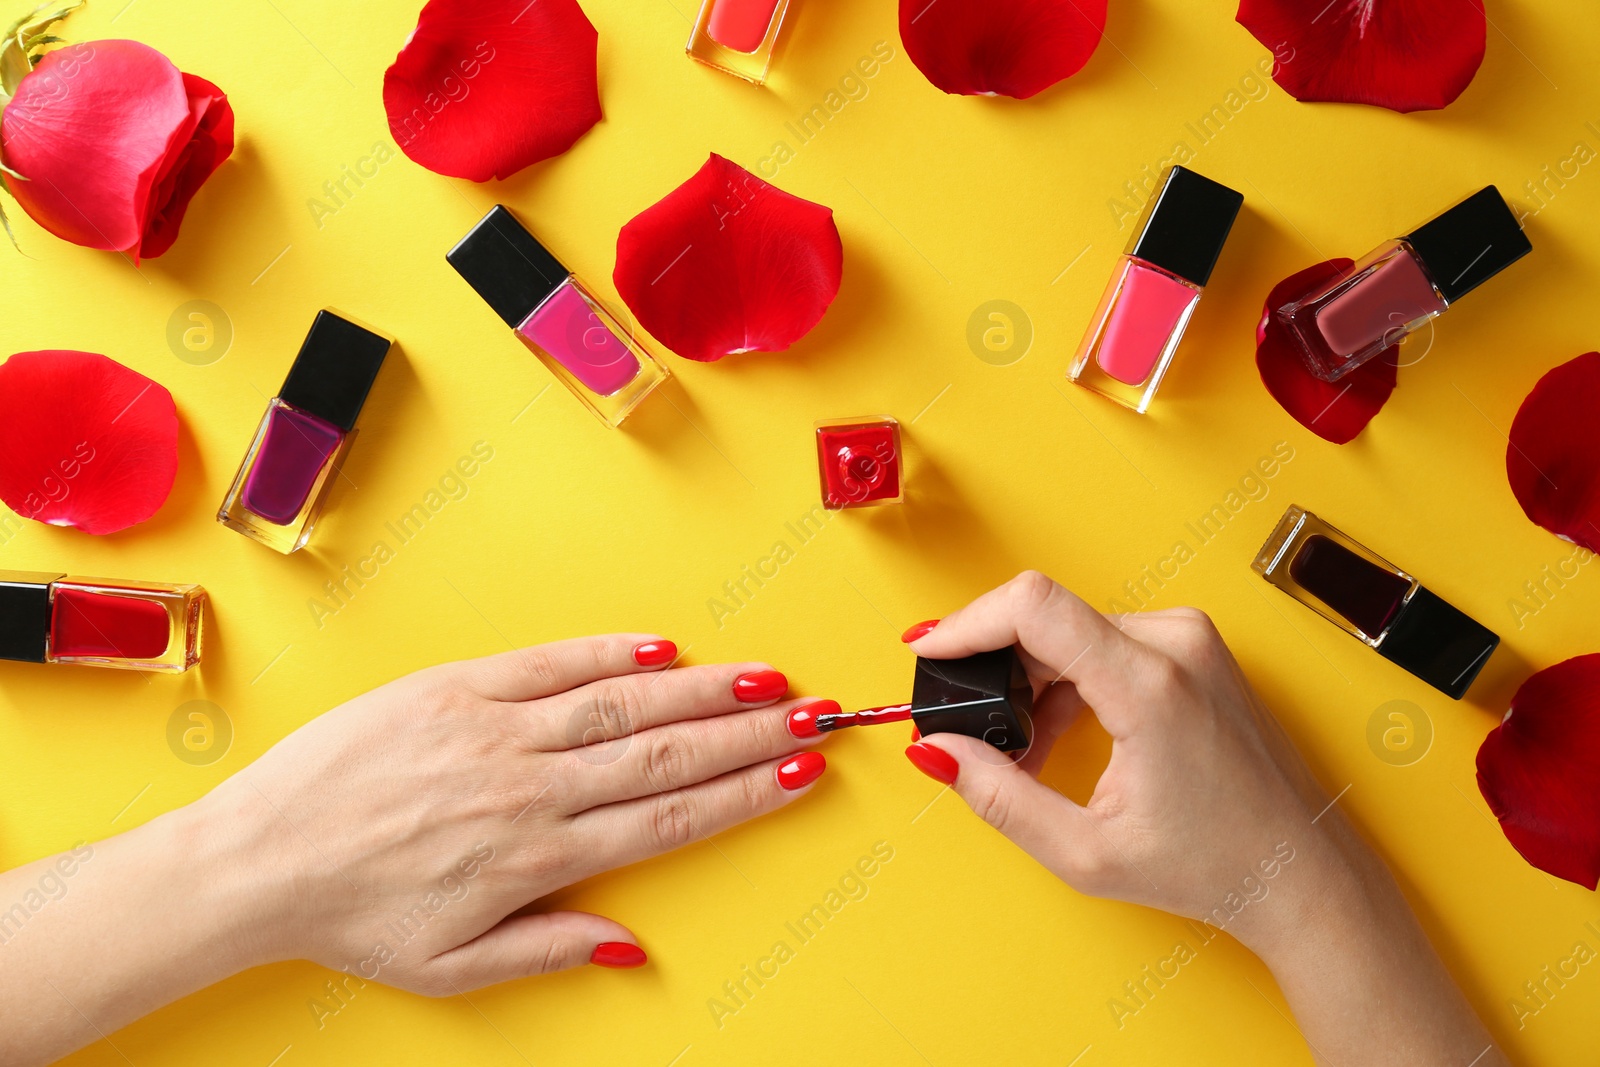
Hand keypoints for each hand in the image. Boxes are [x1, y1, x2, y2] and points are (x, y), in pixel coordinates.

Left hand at [0, 634, 830, 1066]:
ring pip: (621, 702)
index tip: (796, 776)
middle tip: (811, 713)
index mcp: (535, 856)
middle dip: (748, 733)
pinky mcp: (454, 689)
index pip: (666, 818)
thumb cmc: (353, 915)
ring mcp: (493, 729)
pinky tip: (663, 647)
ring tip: (765, 676)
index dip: (742, 795)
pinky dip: (609, 651)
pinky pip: (549, 663)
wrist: (259, 858)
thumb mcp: (453, 965)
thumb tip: (630, 946)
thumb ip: (549, 949)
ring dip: (702, 688)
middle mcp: (526, 786)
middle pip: (665, 753)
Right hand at [903, 571, 1334, 945]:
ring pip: (1073, 631)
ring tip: (1027, 751)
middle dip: (996, 670)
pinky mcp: (1195, 648)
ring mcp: (1190, 640)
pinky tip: (1062, 735)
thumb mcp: (1086, 852)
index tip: (928, 649)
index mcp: (1150, 685)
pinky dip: (1069, 682)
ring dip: (1033, 683)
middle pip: (1047, 619)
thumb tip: (938, 752)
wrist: (1299, 871)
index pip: (1035, 606)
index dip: (967, 621)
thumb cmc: (1215, 864)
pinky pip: (1105, 642)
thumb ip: (999, 797)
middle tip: (978, 732)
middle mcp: (1176, 643)